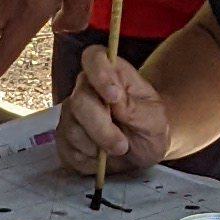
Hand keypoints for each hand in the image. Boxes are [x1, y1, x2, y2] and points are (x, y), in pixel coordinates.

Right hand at [56, 43, 170, 184]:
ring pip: (73, 130)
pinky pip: (69, 151)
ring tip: (118, 149)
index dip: (100, 75)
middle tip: (122, 144)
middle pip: (79, 101)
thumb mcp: (154, 118)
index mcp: (110, 72)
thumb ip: (136, 108)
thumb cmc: (150, 125)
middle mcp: (84, 89)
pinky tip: (103, 158)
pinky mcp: (64, 139)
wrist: (144, 149)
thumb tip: (114, 101)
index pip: (93, 58)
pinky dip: (89, 161)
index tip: (114, 97)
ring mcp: (71, 114)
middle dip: (102, 128)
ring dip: (98, 147)